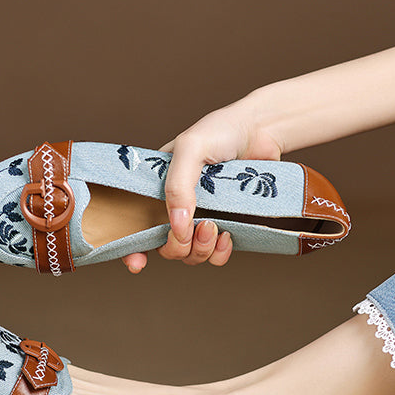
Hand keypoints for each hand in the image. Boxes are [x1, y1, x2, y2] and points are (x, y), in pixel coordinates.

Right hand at [122, 99, 282, 272]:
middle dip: (177, 247)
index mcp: (158, 190)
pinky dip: (219, 253)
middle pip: (165, 247)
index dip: (133, 249)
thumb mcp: (191, 149)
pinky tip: (227, 236)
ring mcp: (201, 219)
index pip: (137, 226)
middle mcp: (176, 208)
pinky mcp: (226, 226)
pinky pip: (216, 256)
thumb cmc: (220, 132)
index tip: (138, 263)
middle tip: (197, 227)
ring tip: (214, 227)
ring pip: (190, 255)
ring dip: (200, 249)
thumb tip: (177, 227)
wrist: (261, 131)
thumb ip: (178, 186)